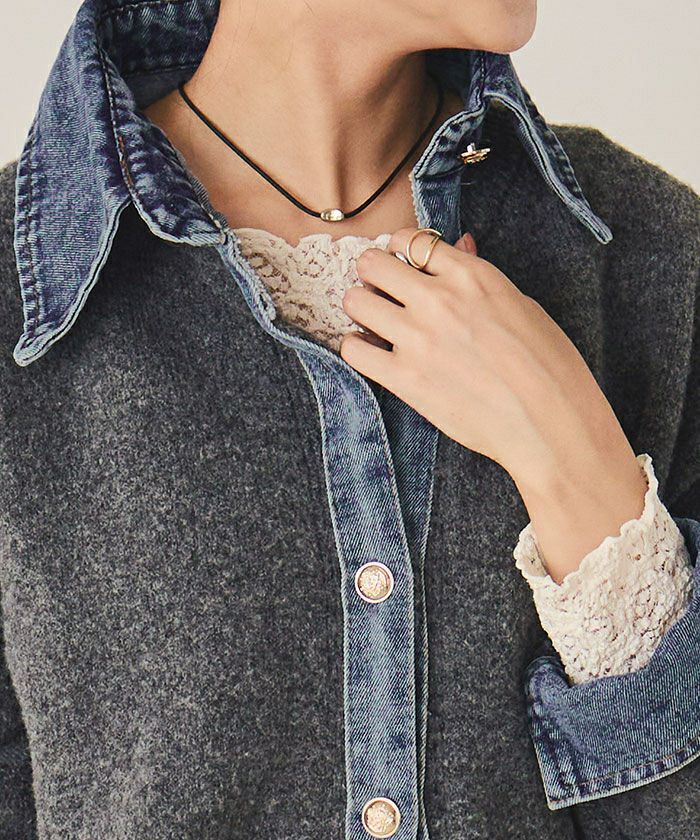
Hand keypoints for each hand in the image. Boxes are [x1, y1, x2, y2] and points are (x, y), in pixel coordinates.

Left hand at [340, 227, 647, 582]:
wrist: (550, 423)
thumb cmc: (548, 365)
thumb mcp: (521, 305)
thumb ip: (479, 276)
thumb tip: (459, 246)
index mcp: (470, 276)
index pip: (411, 240)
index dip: (400, 251)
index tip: (401, 265)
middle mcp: (438, 300)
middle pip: (372, 263)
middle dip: (371, 274)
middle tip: (380, 292)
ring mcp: (417, 338)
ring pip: (354, 301)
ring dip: (360, 309)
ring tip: (374, 324)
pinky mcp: (404, 378)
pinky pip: (352, 350)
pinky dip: (356, 348)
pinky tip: (372, 354)